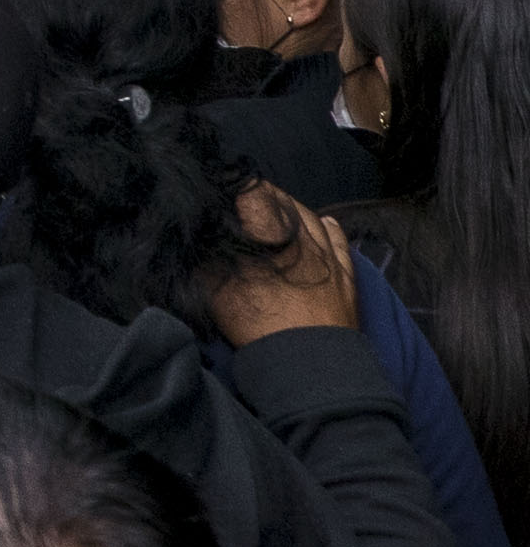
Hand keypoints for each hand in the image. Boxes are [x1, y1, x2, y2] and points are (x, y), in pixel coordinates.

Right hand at [209, 180, 362, 344]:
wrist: (306, 360)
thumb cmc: (256, 321)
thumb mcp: (214, 287)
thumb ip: (206, 257)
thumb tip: (199, 233)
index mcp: (266, 234)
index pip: (253, 194)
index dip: (238, 187)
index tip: (224, 186)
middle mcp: (299, 237)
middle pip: (283, 203)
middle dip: (265, 195)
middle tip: (248, 194)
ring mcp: (327, 256)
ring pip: (312, 219)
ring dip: (295, 208)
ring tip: (281, 204)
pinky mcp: (346, 276)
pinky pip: (340, 242)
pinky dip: (332, 228)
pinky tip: (327, 221)